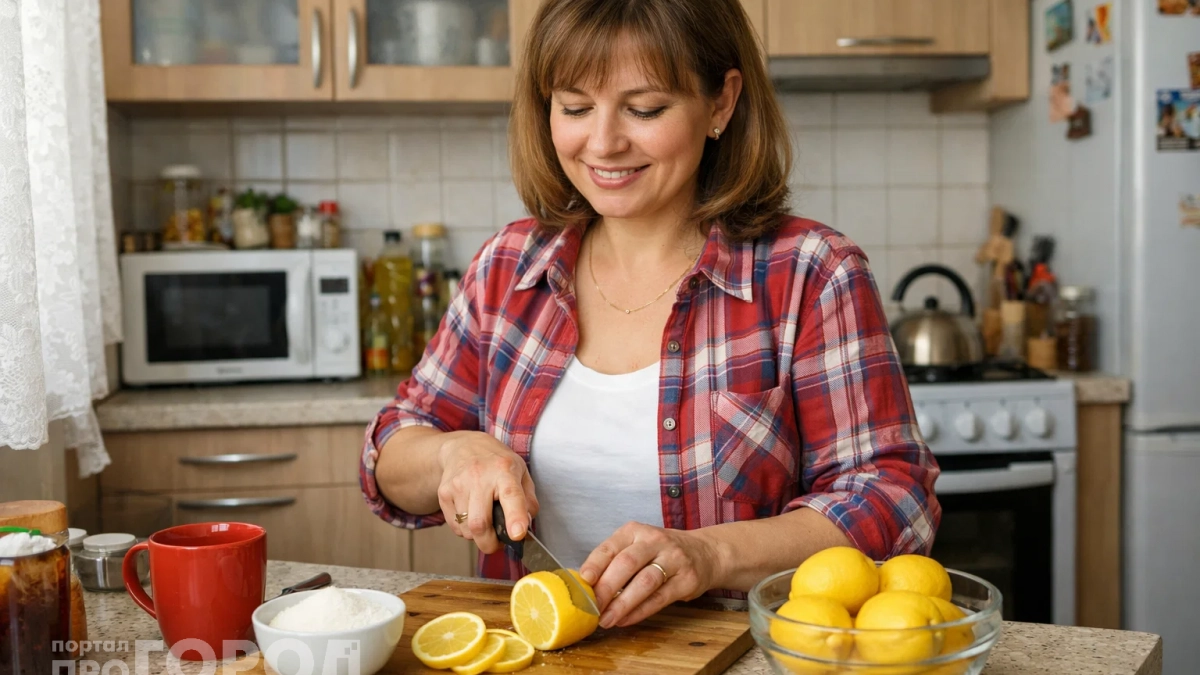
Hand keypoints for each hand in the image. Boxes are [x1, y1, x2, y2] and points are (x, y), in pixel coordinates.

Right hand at [437, 432, 537, 554]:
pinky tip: (471, 514)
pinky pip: (455, 526)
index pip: (511, 496)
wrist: (463, 447)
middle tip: (497, 543)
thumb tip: (525, 526)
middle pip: (480, 523)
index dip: (515, 518)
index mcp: (505, 471)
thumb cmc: (497, 463)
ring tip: (484, 520)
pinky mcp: (444, 493)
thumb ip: (528, 501)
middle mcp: (479, 477)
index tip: (518, 535)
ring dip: (478, 535)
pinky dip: (465, 530)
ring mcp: (458, 485)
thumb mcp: (521, 473)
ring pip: (466, 529)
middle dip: (490, 543)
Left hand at [578, 522, 720, 628]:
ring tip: (607, 619)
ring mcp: (674, 559)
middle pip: (627, 564)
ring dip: (622, 604)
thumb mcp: (639, 546)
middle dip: (606, 588)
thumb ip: (615, 561)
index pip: (611, 546)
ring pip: (644, 582)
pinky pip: (660, 598)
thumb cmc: (662, 552)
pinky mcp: (687, 580)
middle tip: (593, 607)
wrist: (705, 552)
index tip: (584, 581)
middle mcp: (655, 541)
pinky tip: (626, 620)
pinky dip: (640, 611)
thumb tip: (586, 586)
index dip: (595, 564)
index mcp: (636, 531)